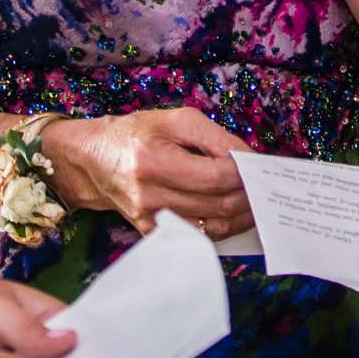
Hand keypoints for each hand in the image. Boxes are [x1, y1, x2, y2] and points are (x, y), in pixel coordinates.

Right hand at [40, 108, 254, 240]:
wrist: (94, 160)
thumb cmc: (137, 134)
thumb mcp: (174, 120)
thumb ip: (213, 137)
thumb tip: (247, 158)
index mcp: (153, 162)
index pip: (214, 176)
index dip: (243, 173)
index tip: (258, 166)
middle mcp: (150, 196)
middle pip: (218, 205)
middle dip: (249, 195)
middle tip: (264, 185)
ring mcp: (150, 220)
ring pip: (213, 227)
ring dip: (242, 216)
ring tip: (256, 201)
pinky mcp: (152, 233)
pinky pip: (199, 237)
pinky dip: (222, 226)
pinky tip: (233, 213)